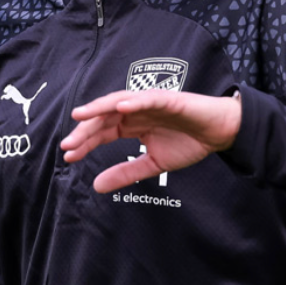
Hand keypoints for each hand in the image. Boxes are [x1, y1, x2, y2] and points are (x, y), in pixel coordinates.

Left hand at [61, 88, 241, 194]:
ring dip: (99, 108)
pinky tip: (119, 107)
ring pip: (119, 102)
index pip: (102, 131)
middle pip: (104, 117)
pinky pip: (148, 98)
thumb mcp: (152, 164)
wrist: (218, 134)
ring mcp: (150, 103)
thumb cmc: (188, 142)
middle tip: (67, 145)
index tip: (67, 156)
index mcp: (132, 124)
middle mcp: (137, 111)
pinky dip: (134, 101)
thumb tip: (96, 186)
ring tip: (81, 115)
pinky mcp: (169, 99)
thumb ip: (125, 173)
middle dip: (85, 130)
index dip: (84, 142)